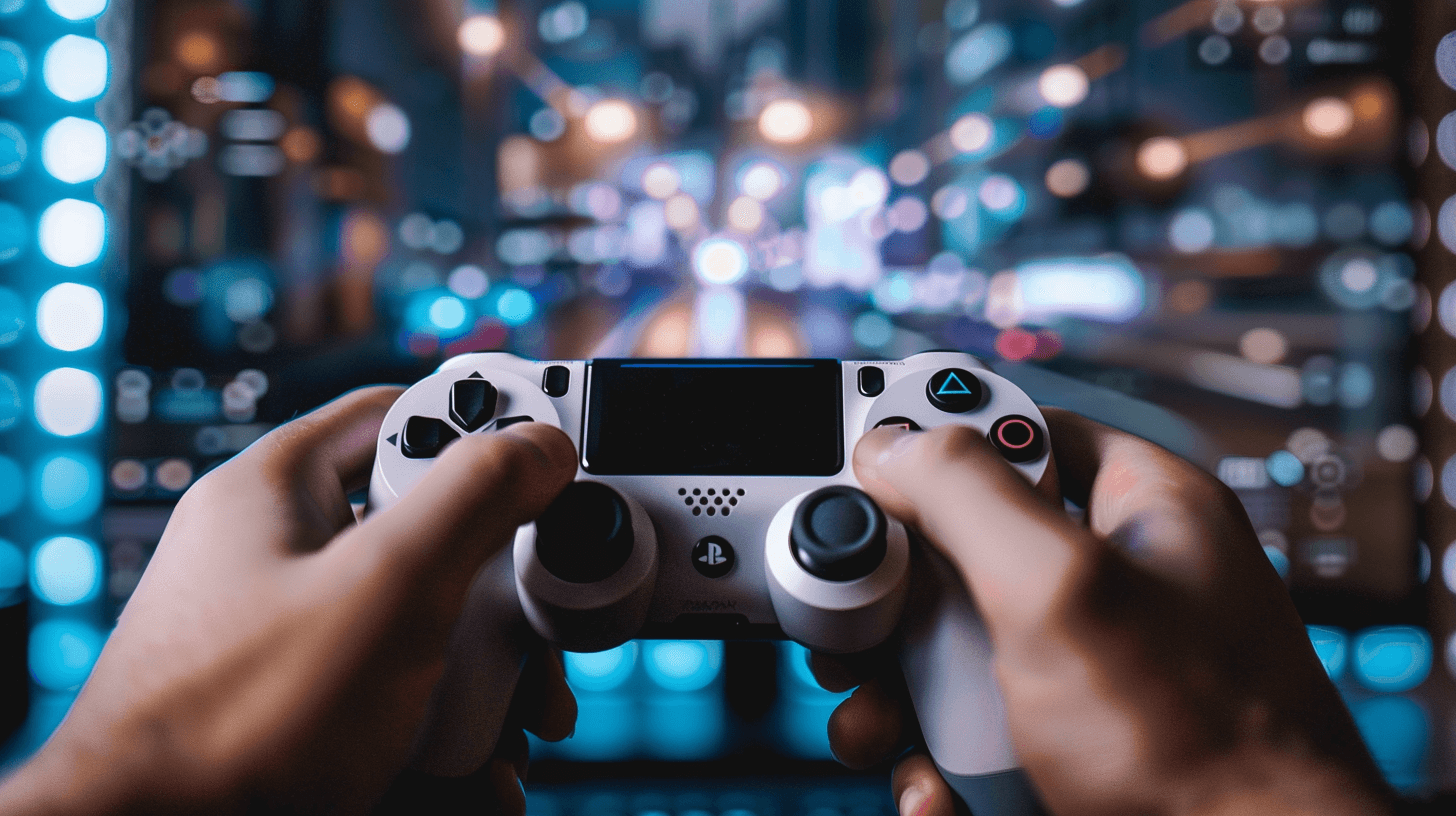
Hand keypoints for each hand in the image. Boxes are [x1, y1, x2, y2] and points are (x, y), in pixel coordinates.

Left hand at [0, 386, 578, 814]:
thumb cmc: (233, 727)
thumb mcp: (386, 586)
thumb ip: (475, 497)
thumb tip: (541, 445)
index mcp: (278, 492)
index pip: (400, 413)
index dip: (485, 428)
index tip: (552, 462)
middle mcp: (282, 558)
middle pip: (430, 535)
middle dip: (503, 595)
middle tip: (543, 632)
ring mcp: (290, 640)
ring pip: (425, 628)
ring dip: (491, 681)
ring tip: (523, 724)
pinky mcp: (303, 711)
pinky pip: (398, 699)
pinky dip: (451, 735)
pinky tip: (481, 779)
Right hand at [818, 409, 1395, 815]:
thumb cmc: (1206, 746)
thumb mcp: (1063, 588)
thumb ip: (968, 494)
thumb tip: (893, 442)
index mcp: (1140, 508)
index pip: (1019, 428)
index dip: (935, 445)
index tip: (867, 477)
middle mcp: (1115, 580)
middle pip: (962, 548)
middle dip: (894, 602)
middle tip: (860, 630)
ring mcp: (1091, 667)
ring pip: (953, 651)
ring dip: (897, 696)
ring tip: (879, 728)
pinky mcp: (1068, 742)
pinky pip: (971, 731)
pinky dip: (936, 764)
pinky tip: (937, 792)